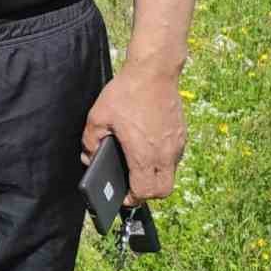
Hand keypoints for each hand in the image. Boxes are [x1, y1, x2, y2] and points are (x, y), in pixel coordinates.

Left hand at [81, 61, 186, 204]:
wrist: (155, 72)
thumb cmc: (126, 93)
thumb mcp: (98, 116)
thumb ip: (90, 141)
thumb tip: (89, 157)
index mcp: (144, 154)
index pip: (144, 192)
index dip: (131, 198)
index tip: (121, 195)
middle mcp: (165, 154)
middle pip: (162, 191)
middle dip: (147, 194)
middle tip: (130, 185)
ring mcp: (176, 145)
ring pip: (170, 175)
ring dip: (154, 177)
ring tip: (136, 166)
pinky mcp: (181, 135)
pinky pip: (173, 158)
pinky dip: (161, 162)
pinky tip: (145, 148)